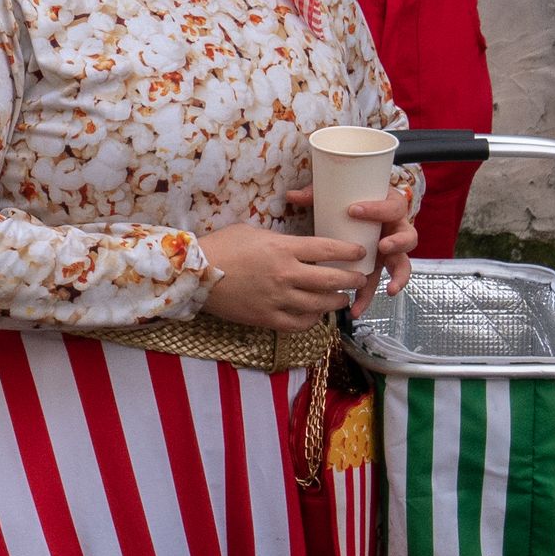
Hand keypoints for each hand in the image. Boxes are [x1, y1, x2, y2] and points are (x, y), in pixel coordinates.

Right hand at [194, 223, 374, 330]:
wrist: (194, 274)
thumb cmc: (221, 246)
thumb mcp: (252, 232)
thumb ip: (279, 240)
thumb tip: (297, 247)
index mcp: (283, 248)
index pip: (327, 248)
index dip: (348, 250)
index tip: (360, 252)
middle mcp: (286, 275)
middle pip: (331, 279)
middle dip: (351, 279)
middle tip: (359, 278)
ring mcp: (278, 299)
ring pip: (320, 304)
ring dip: (336, 301)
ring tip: (342, 299)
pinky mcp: (268, 318)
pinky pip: (300, 323)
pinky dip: (313, 320)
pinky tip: (316, 315)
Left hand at [285, 184, 417, 312]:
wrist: (361, 208)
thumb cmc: (352, 198)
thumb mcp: (337, 193)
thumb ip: (316, 193)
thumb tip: (291, 194)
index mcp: (390, 206)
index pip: (390, 207)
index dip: (375, 209)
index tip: (353, 210)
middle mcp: (395, 230)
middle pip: (408, 237)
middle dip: (398, 243)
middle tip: (382, 246)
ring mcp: (388, 251)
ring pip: (400, 265)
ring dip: (397, 277)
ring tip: (389, 289)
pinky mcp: (376, 267)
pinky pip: (375, 283)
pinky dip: (367, 297)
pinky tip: (356, 308)